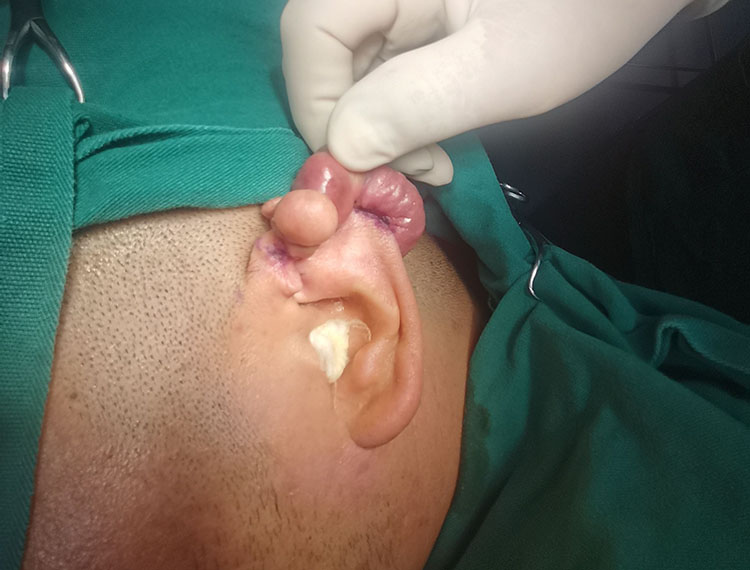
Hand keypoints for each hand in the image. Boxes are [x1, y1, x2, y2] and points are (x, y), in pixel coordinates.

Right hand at [281, 0, 694, 184]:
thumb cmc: (583, 15)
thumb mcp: (501, 70)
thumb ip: (414, 105)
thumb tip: (340, 149)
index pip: (309, 31)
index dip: (317, 104)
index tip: (361, 166)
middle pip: (321, 52)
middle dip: (352, 125)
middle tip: (408, 171)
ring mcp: (396, 0)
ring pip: (346, 68)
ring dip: (374, 128)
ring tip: (428, 162)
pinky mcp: (413, 20)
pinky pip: (377, 71)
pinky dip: (395, 116)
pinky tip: (430, 143)